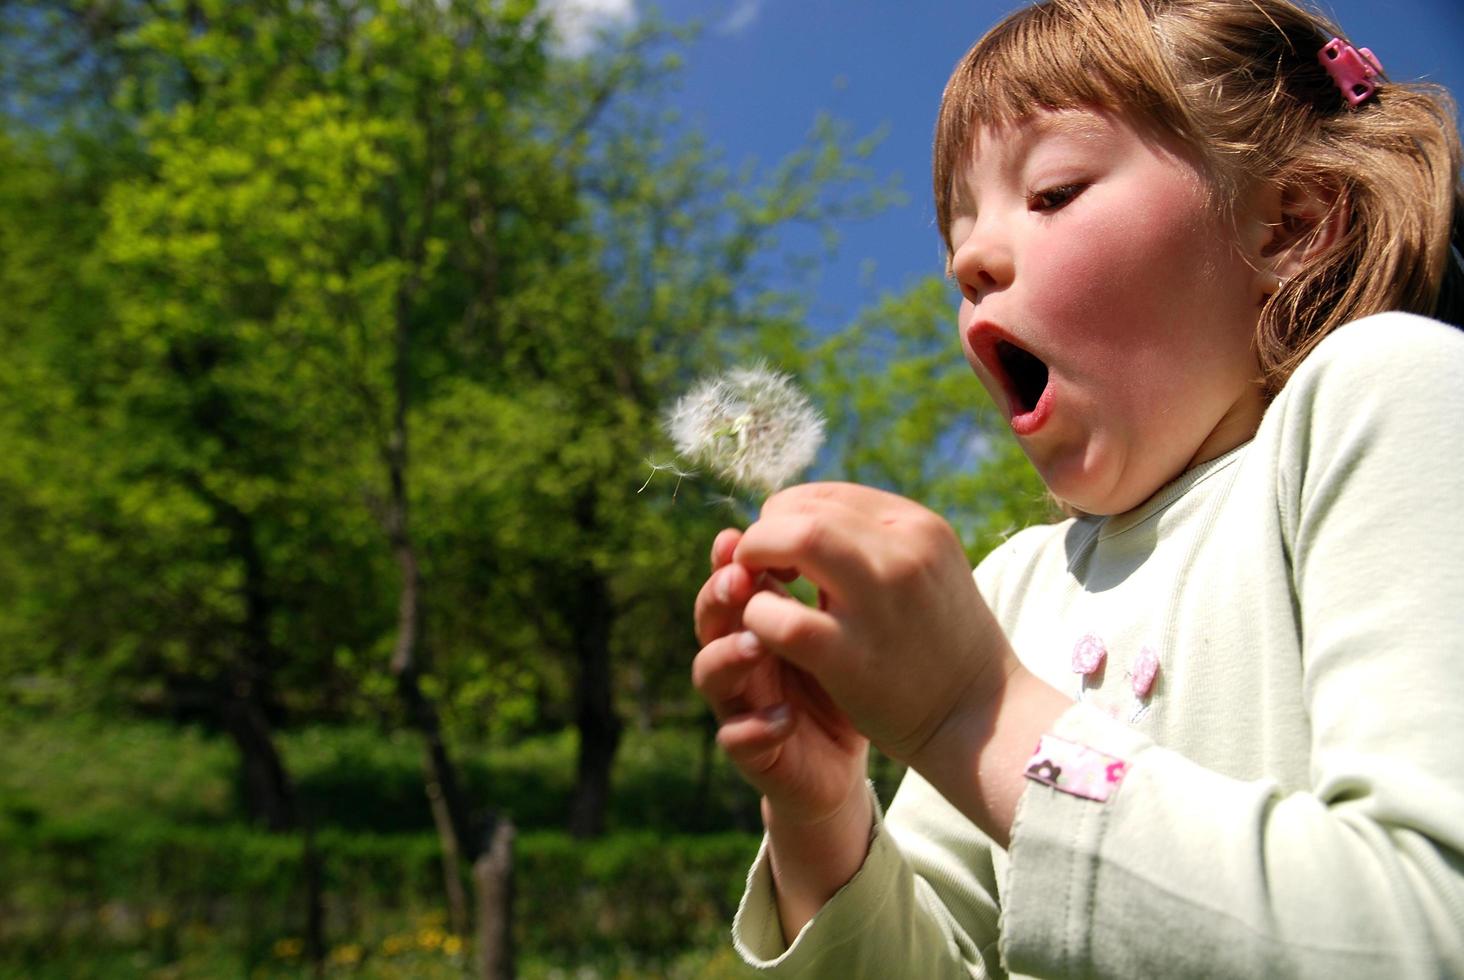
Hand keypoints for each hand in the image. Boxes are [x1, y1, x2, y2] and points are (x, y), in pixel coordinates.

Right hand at [692, 527, 868, 826]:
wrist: (878, 743)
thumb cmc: (859, 670)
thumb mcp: (849, 615)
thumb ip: (830, 575)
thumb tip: (829, 511)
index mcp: (761, 614)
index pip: (732, 573)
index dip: (735, 554)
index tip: (749, 532)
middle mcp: (743, 652)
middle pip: (709, 614)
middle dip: (718, 593)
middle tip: (739, 579)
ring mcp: (743, 701)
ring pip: (709, 672)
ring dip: (728, 655)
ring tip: (758, 645)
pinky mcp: (756, 752)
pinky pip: (738, 739)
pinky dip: (756, 728)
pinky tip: (785, 719)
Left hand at [732, 483, 1019, 773]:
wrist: (981, 721)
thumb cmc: (943, 646)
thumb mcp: (925, 571)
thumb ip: (873, 543)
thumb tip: (801, 524)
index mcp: (918, 526)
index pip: (828, 496)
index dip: (788, 518)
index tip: (782, 553)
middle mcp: (904, 552)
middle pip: (803, 512)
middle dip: (764, 536)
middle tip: (758, 571)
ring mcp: (879, 603)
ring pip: (791, 543)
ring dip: (755, 564)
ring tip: (758, 595)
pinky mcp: (853, 657)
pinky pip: (783, 619)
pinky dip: (758, 618)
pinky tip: (765, 633)